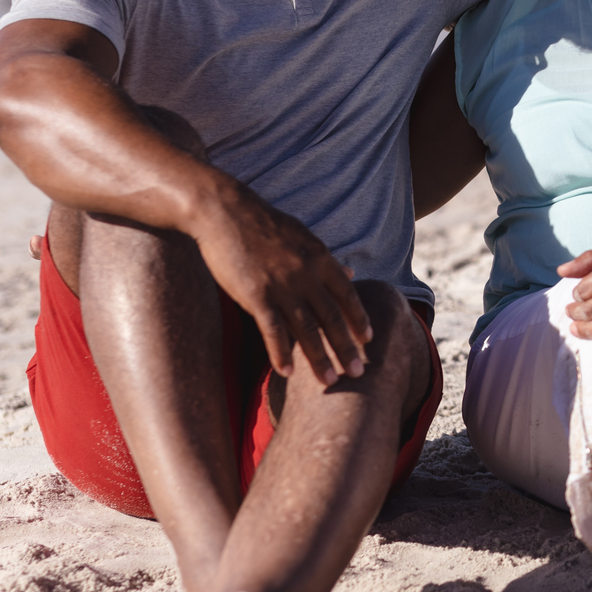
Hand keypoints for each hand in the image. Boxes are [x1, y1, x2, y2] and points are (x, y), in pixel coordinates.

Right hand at [191, 187, 371, 384]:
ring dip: (319, 358)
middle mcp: (306, 274)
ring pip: (306, 330)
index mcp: (320, 258)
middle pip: (332, 318)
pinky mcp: (255, 295)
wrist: (223, 210)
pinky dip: (280, 352)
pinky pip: (273, 330)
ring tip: (330, 381)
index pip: (347, 294)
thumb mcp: (302, 236)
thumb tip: (352, 273)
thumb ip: (326, 259)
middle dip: (347, 347)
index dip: (358, 319)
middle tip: (359, 373)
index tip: (368, 341)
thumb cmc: (262, 224)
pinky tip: (287, 371)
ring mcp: (281, 285)